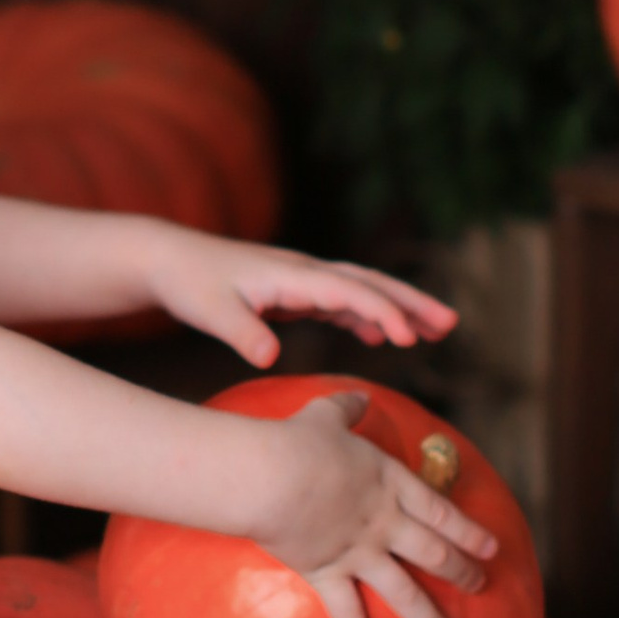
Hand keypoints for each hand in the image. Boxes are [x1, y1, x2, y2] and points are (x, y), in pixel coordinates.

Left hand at [145, 230, 457, 366]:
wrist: (167, 259)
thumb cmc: (189, 284)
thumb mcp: (210, 312)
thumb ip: (241, 334)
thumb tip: (270, 358)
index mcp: (290, 275)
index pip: (348, 290)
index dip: (381, 312)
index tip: (408, 337)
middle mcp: (303, 271)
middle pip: (370, 282)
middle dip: (411, 301)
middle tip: (451, 323)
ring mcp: (301, 280)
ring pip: (362, 289)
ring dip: (399, 308)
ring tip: (437, 330)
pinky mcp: (294, 291)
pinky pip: (341, 302)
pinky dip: (367, 316)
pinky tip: (381, 337)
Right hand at [242, 389, 495, 617]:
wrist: (271, 474)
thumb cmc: (295, 441)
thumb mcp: (324, 416)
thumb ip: (345, 407)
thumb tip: (357, 394)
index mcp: (389, 483)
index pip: (441, 511)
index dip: (469, 531)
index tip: (492, 548)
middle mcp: (385, 522)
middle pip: (435, 553)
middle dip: (462, 573)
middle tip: (481, 588)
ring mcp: (361, 552)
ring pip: (407, 595)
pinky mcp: (330, 574)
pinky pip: (348, 617)